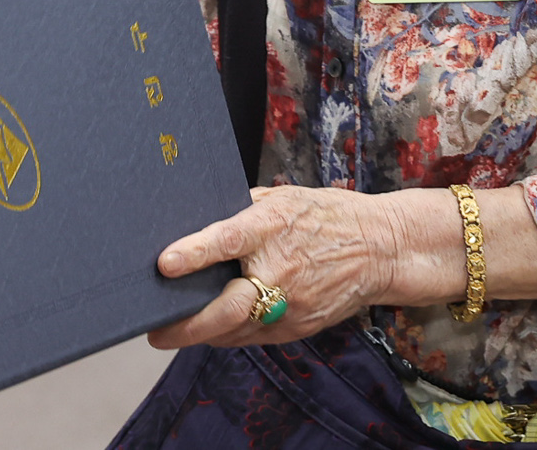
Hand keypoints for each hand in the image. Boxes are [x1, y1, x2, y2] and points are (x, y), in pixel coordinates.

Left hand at [146, 185, 394, 348]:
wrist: (381, 249)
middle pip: (228, 306)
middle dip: (187, 324)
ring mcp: (292, 305)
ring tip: (172, 333)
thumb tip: (198, 220)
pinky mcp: (300, 327)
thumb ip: (241, 211)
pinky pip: (255, 337)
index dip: (194, 253)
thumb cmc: (327, 216)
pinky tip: (209, 331)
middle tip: (156, 331)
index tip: (165, 264)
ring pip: (237, 330)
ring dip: (202, 334)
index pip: (227, 241)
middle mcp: (280, 269)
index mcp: (271, 227)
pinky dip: (229, 335)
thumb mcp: (282, 198)